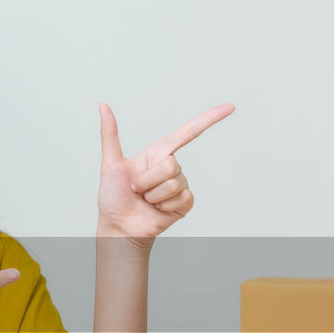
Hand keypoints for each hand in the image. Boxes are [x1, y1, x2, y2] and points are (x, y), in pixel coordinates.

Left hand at [95, 102, 234, 250]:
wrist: (119, 226)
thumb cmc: (113, 196)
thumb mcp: (110, 163)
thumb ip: (109, 134)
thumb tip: (103, 106)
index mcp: (158, 153)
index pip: (188, 132)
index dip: (210, 118)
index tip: (230, 107)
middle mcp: (171, 166)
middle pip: (171, 165)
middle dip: (148, 180)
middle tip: (137, 189)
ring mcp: (180, 185)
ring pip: (174, 183)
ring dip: (153, 195)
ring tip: (145, 200)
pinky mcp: (185, 203)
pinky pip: (182, 198)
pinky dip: (164, 206)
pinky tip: (157, 209)